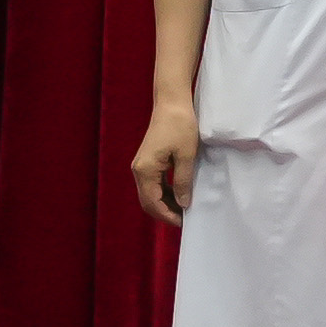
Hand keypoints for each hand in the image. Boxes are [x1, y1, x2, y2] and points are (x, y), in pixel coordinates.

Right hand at [130, 101, 198, 224]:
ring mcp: (141, 166)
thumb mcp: (187, 156)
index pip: (152, 202)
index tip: (184, 223)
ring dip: (165, 203)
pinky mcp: (148, 161)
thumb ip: (183, 181)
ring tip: (184, 210)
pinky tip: (179, 195)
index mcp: (145, 170)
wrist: (171, 103)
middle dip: (165, 212)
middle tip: (185, 219)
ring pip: (150, 193)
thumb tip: (183, 204)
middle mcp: (138, 170)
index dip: (167, 215)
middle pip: (148, 201)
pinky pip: (153, 184)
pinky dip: (164, 193)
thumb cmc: (181, 126)